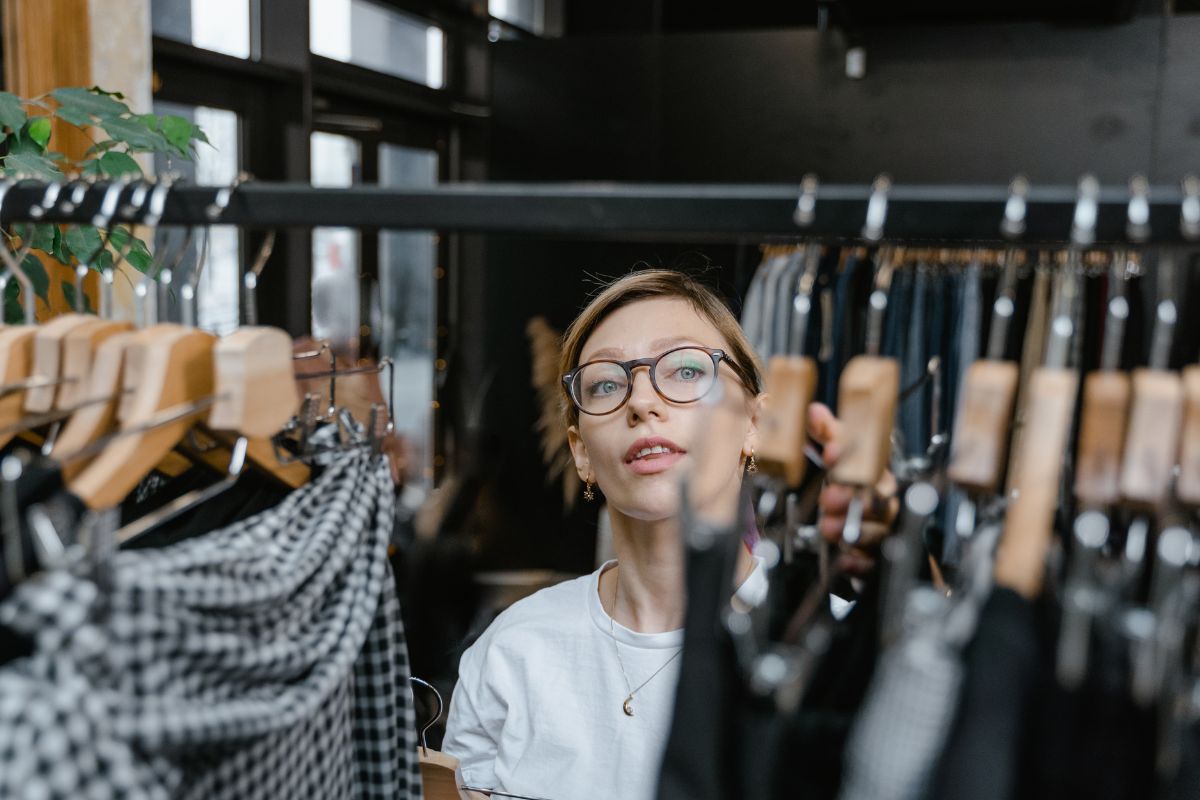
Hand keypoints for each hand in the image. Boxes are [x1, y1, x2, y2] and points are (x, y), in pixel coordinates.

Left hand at [807, 403, 899, 576]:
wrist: (865, 535)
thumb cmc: (852, 492)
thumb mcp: (839, 462)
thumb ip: (829, 437)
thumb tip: (814, 411)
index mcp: (876, 475)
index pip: (869, 462)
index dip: (849, 455)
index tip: (830, 453)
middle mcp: (885, 503)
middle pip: (878, 499)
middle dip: (853, 498)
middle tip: (829, 498)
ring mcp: (884, 531)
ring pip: (877, 530)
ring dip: (852, 529)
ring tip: (828, 528)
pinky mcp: (876, 560)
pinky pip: (873, 563)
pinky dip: (858, 562)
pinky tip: (845, 559)